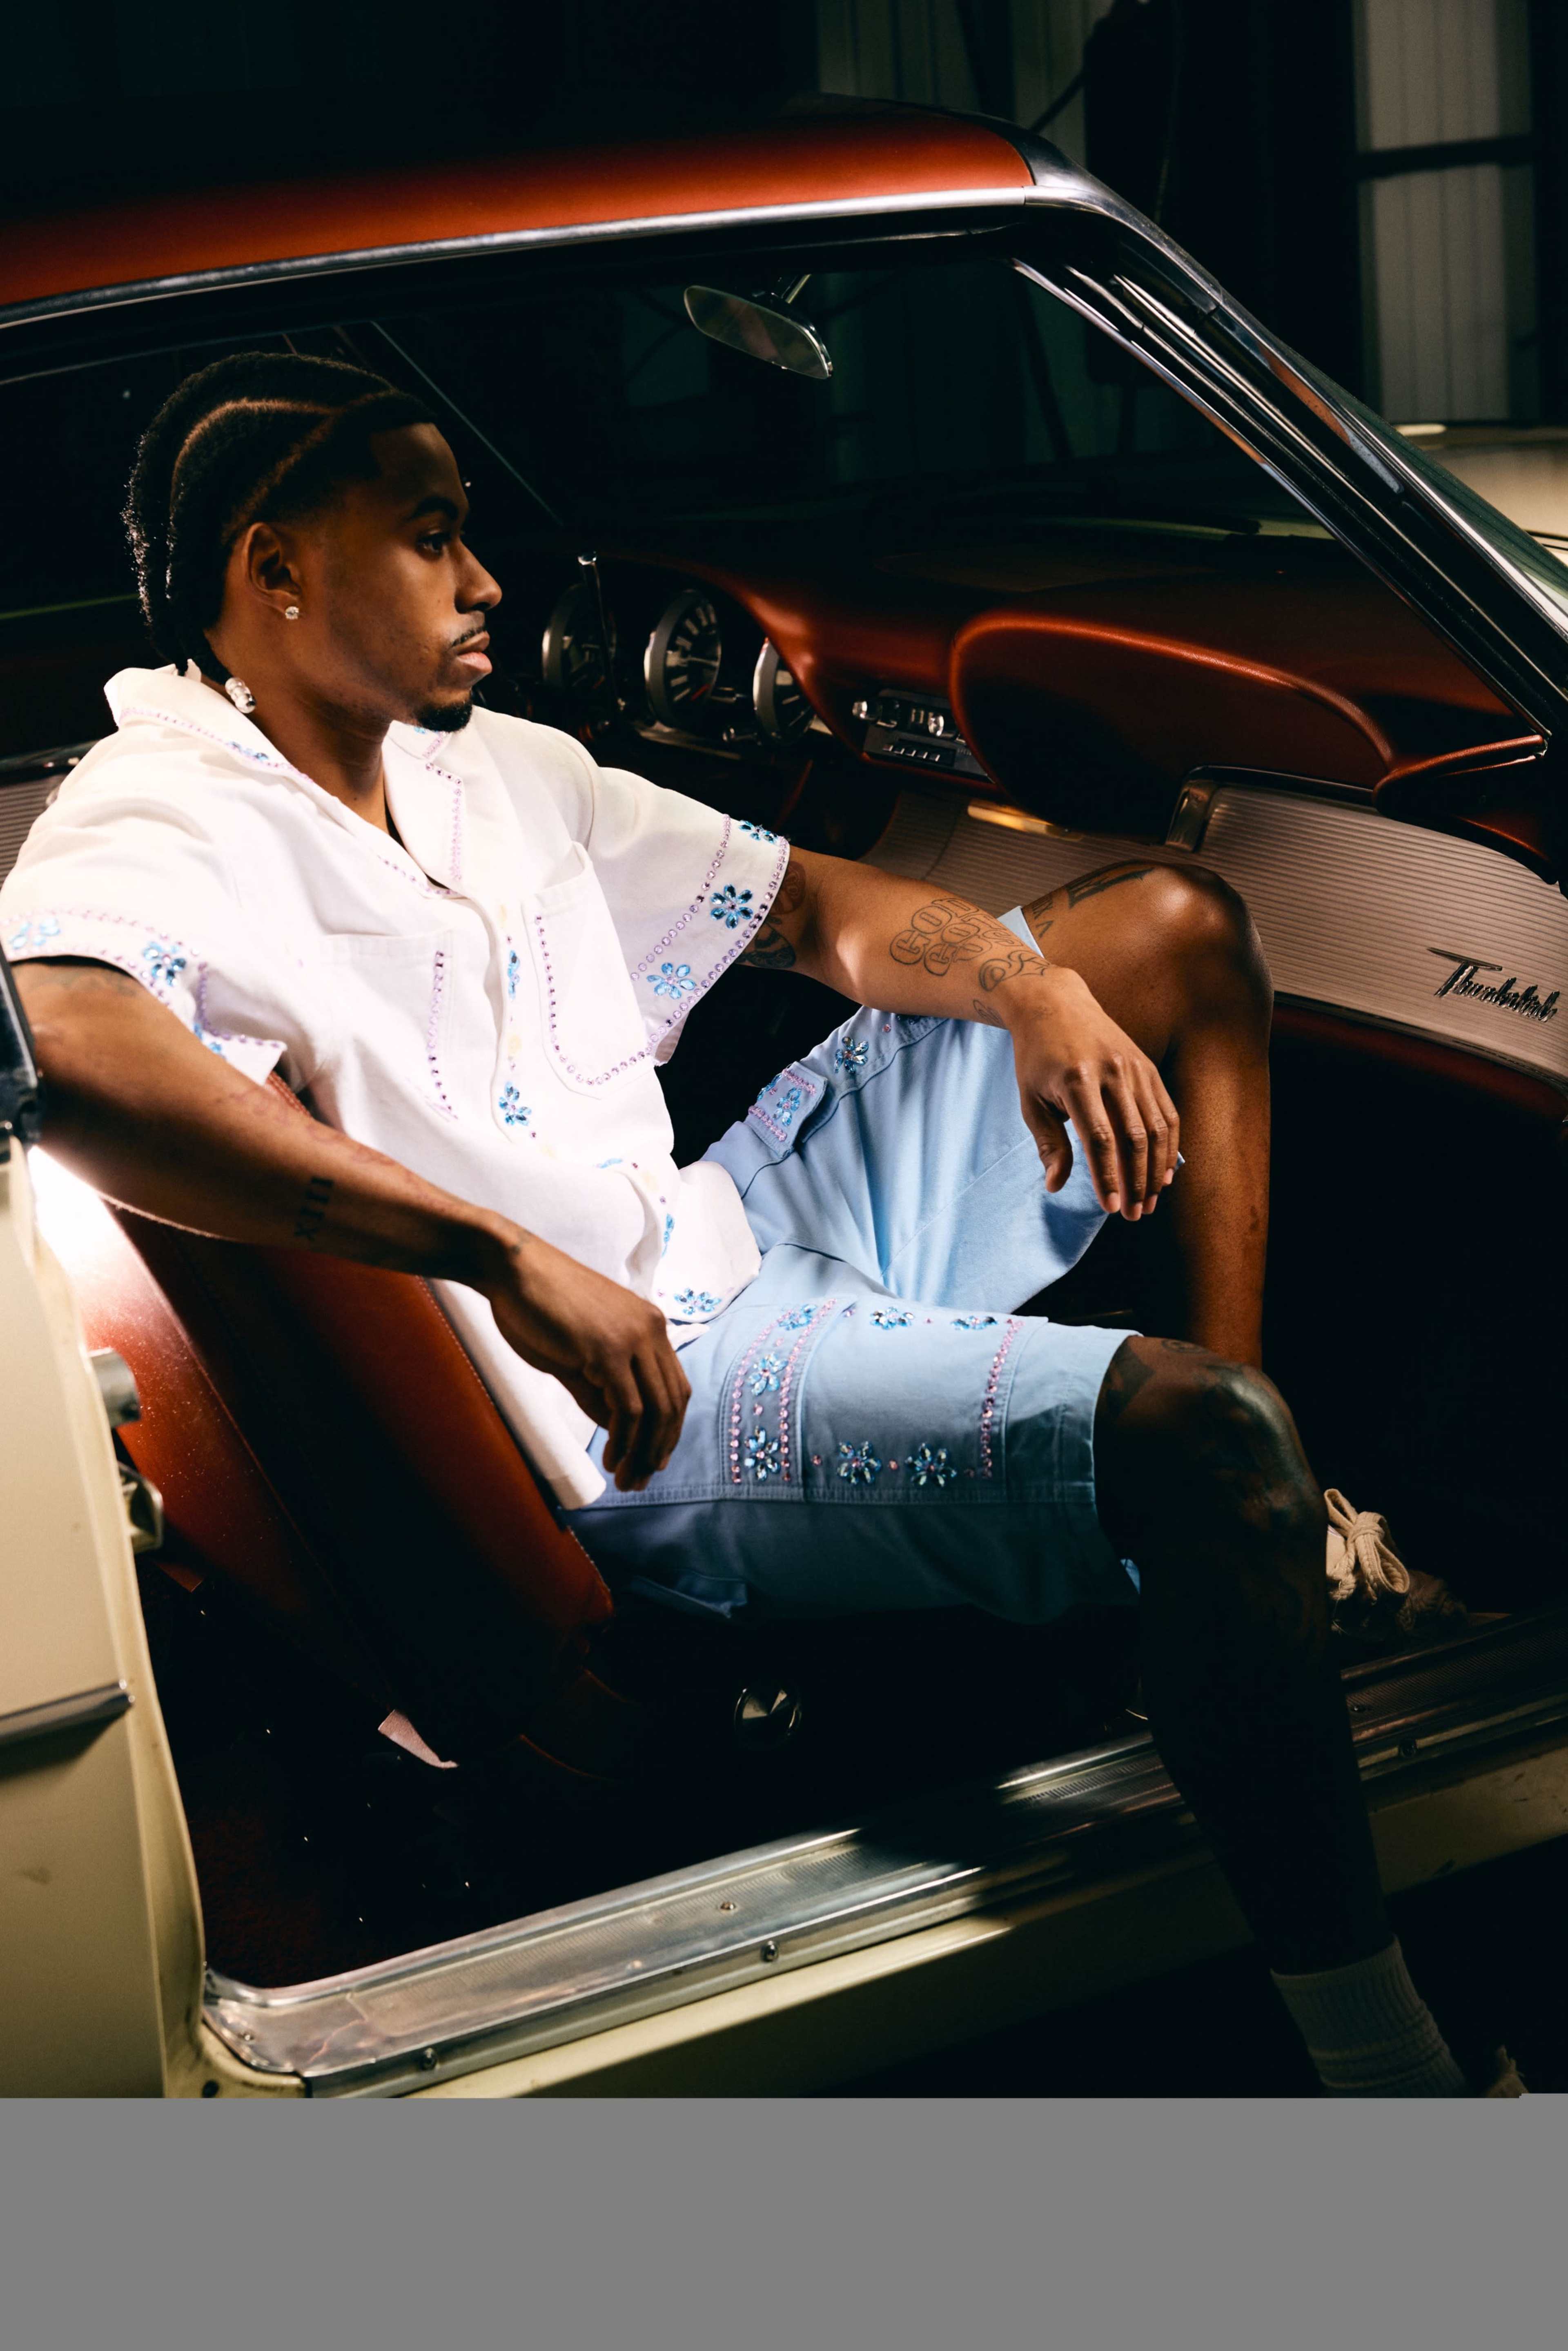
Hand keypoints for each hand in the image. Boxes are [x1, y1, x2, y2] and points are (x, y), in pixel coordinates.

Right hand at [480, 1228, 690, 1489]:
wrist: (512, 1269)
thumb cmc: (539, 1308)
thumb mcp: (580, 1355)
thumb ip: (602, 1390)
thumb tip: (622, 1432)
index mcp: (650, 1326)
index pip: (675, 1387)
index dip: (669, 1429)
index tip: (654, 1461)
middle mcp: (652, 1329)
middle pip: (673, 1402)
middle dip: (659, 1448)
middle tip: (640, 1481)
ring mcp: (633, 1337)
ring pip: (656, 1409)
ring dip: (642, 1452)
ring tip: (626, 1479)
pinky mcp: (609, 1348)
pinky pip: (629, 1406)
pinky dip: (624, 1439)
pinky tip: (611, 1458)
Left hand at [1008, 971, 1179, 1218]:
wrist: (1055, 1005)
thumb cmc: (1037, 1058)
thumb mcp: (1030, 1100)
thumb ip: (1047, 1143)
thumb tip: (1056, 1187)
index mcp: (1077, 1080)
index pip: (1099, 1138)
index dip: (1108, 1176)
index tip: (1110, 1208)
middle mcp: (1112, 1072)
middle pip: (1133, 1137)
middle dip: (1136, 1181)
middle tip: (1134, 1214)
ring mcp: (1134, 1068)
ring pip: (1156, 1127)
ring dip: (1156, 1169)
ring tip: (1149, 1200)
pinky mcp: (1148, 1067)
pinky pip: (1166, 1111)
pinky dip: (1169, 1145)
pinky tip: (1164, 1172)